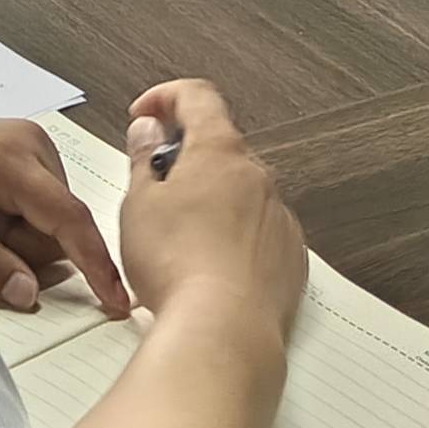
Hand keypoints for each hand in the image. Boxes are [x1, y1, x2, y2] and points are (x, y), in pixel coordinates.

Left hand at [0, 116, 132, 317]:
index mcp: (14, 158)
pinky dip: (13, 222)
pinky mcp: (26, 151)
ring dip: (16, 237)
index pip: (69, 219)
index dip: (95, 264)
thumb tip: (29, 293)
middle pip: (60, 226)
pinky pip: (39, 206)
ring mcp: (32, 144)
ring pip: (51, 220)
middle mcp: (34, 144)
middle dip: (24, 248)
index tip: (116, 300)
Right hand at [115, 79, 305, 336]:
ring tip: (177, 238)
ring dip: (212, 201)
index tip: (147, 114)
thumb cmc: (179, 267)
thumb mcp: (139, 205)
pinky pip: (260, 232)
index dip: (166, 98)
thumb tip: (148, 131)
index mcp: (219, 152)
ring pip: (241, 193)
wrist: (223, 330)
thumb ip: (143, 159)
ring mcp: (278, 217)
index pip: (197, 97)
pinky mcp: (289, 257)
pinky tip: (209, 265)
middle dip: (186, 159)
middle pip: (219, 147)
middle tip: (153, 186)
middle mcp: (257, 177)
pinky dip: (236, 238)